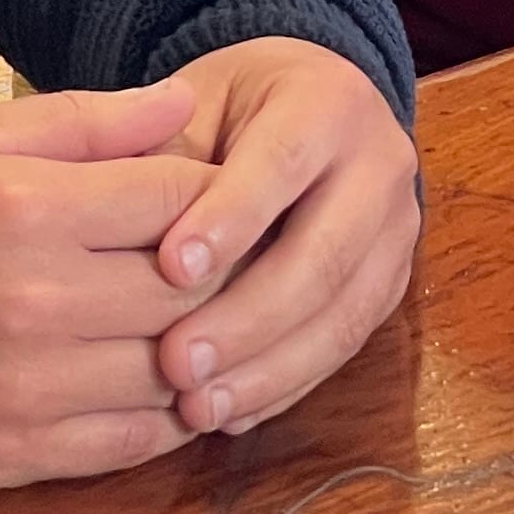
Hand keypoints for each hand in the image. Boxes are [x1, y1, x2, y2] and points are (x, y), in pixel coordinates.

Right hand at [0, 79, 219, 488]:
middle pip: (194, 288)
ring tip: (201, 320)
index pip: (184, 200)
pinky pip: (132, 444)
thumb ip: (85, 122)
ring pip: (174, 370)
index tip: (218, 194)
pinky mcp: (14, 451)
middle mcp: (37, 300)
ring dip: (202, 347)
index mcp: (28, 206)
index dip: (219, 192)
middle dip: (223, 271)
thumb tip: (183, 106)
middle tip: (227, 259)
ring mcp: (28, 385)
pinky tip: (164, 384)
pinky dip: (167, 417)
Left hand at [138, 38, 419, 439]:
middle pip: (324, 254)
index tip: (171, 268)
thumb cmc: (232, 107)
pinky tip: (231, 413)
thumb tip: (117, 217)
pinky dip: (286, 386)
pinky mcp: (391, 287)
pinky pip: (345, 347)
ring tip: (197, 406)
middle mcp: (381, 166)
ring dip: (268, 370)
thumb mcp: (196, 100)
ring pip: (343, 315)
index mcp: (330, 102)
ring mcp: (396, 233)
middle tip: (176, 363)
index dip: (232, 217)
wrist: (309, 108)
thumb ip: (166, 151)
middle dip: (248, 317)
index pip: (284, 162)